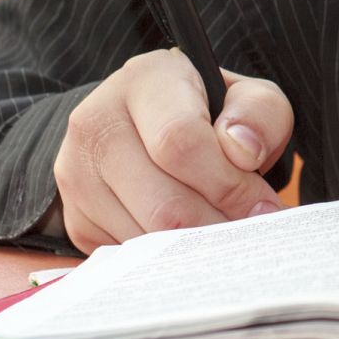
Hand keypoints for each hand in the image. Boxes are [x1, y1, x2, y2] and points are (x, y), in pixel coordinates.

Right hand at [48, 49, 292, 252]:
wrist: (151, 129)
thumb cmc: (210, 113)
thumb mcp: (248, 98)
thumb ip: (260, 114)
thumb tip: (242, 153)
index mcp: (144, 81)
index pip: (180, 142)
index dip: (228, 183)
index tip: (262, 202)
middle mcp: (97, 123)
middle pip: (163, 203)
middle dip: (217, 224)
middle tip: (250, 229)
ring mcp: (77, 174)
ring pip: (146, 238)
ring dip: (196, 246)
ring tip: (223, 230)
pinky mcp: (75, 218)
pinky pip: (129, 257)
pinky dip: (168, 257)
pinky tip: (189, 239)